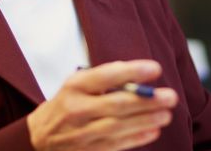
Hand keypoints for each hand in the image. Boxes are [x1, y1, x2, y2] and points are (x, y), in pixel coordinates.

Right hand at [26, 60, 178, 150]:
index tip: (155, 69)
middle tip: (170, 96)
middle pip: (116, 105)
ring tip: (166, 114)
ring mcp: (81, 133)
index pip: (105, 76)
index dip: (132, 72)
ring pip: (118, 127)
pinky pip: (116, 145)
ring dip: (146, 120)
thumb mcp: (77, 84)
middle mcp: (76, 109)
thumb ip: (103, 78)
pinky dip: (137, 138)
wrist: (39, 137)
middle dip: (146, 101)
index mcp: (74, 87)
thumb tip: (136, 75)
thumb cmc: (66, 104)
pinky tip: (154, 131)